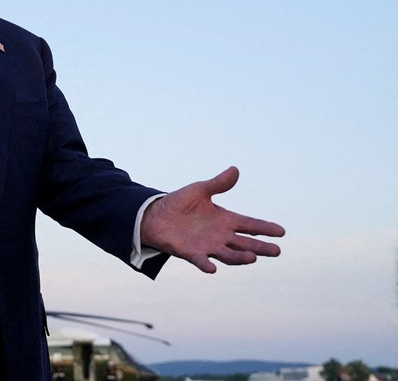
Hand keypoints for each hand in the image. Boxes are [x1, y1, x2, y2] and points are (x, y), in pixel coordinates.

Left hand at [140, 166, 284, 272]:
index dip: (265, 228)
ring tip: (253, 257)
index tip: (281, 231)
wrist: (155, 215)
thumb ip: (218, 184)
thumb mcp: (200, 190)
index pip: (250, 224)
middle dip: (261, 247)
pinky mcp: (191, 253)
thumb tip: (235, 169)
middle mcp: (220, 236)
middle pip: (245, 243)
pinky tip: (212, 268)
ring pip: (228, 254)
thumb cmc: (180, 203)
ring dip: (239, 257)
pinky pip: (201, 261)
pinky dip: (206, 264)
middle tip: (277, 251)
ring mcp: (207, 246)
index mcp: (225, 220)